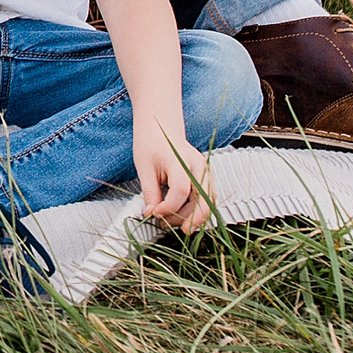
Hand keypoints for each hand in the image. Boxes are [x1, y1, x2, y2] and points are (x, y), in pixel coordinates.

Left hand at [133, 108, 208, 230]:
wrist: (161, 127)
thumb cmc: (151, 142)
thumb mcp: (144, 166)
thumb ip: (150, 192)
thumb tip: (151, 215)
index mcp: (180, 159)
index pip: (181, 190)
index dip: (168, 207)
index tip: (154, 213)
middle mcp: (198, 165)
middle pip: (203, 200)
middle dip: (187, 219)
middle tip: (167, 225)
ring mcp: (205, 171)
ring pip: (208, 203)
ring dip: (192, 217)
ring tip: (171, 221)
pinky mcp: (206, 177)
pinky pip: (207, 199)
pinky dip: (197, 211)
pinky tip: (182, 216)